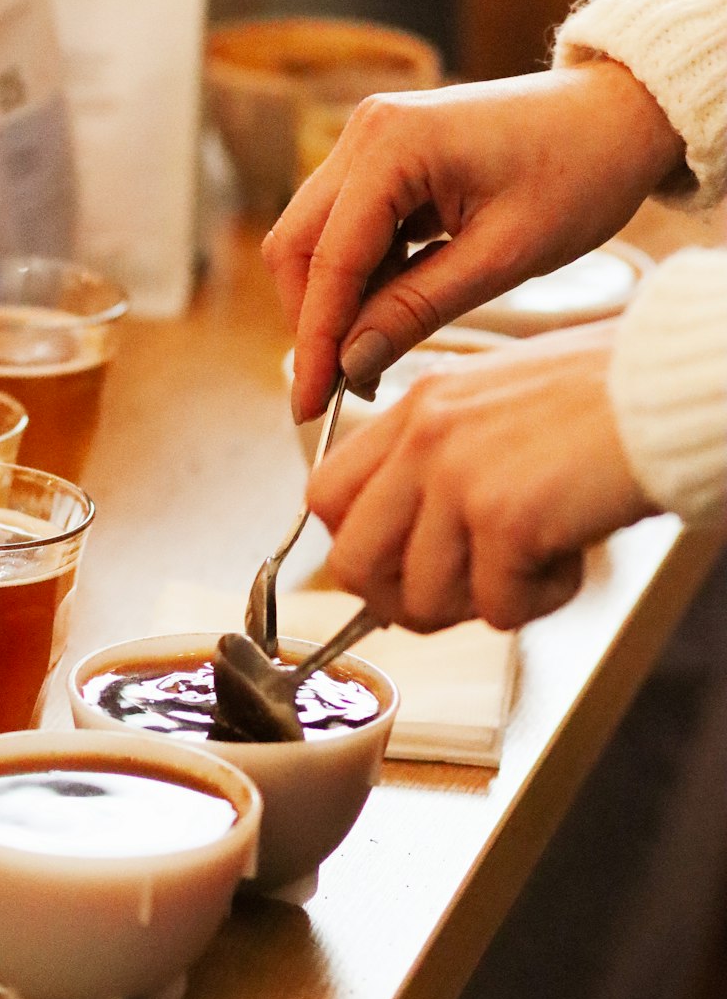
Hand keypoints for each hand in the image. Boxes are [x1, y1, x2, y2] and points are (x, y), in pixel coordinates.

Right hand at [262, 60, 685, 422]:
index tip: (310, 407)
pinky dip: (361, 278)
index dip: (316, 341)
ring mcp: (370, 141)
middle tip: (336, 390)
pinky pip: (348, 229)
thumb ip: (418, 310)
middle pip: (296, 245)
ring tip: (374, 357)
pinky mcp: (384, 158)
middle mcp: (365, 132)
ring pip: (315, 239)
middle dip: (312, 321)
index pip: (328, 261)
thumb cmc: (580, 173)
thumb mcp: (504, 257)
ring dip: (335, 302)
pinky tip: (393, 314)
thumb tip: (351, 365)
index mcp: (392, 145)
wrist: (619, 117)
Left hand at [308, 321, 656, 631]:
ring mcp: (457, 476)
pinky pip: (495, 609)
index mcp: (417, 407)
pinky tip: (570, 555)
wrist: (674, 388)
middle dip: (404, 600)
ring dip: (481, 602)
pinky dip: (538, 601)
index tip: (402, 564)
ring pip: (418, 599)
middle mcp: (424, 437)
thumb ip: (439, 463)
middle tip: (465, 591)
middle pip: (352, 563)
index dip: (360, 546)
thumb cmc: (603, 402)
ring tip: (534, 562)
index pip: (325, 497)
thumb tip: (403, 549)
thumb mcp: (493, 408)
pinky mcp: (505, 518)